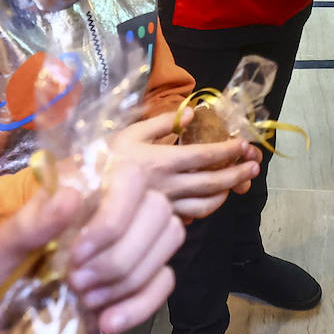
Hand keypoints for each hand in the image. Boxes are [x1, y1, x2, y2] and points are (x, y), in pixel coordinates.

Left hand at [65, 160, 183, 333]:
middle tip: (77, 281)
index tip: (79, 253)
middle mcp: (115, 210)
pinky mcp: (139, 280)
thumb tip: (70, 196)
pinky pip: (165, 281)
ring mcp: (132, 244)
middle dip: (120, 254)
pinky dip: (141, 305)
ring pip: (169, 239)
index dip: (116, 214)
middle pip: (158, 210)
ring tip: (86, 300)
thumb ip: (29, 226)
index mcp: (81, 192)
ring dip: (129, 278)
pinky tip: (108, 323)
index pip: (130, 176)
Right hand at [108, 110, 261, 218]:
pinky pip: (189, 217)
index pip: (204, 156)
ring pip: (205, 204)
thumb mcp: (130, 133)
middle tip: (254, 166)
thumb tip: (192, 113)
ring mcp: (164, 206)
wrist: (78, 194)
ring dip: (226, 193)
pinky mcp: (158, 220)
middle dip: (237, 174)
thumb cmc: (103, 159)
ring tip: (240, 181)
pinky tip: (214, 198)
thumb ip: (162, 123)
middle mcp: (166, 186)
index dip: (228, 151)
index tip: (245, 145)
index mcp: (161, 161)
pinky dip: (206, 208)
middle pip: (211, 183)